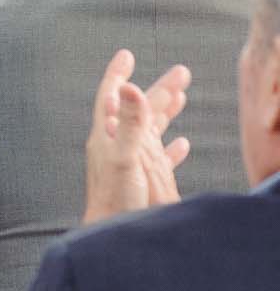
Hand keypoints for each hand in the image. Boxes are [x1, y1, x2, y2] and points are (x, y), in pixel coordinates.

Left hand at [83, 48, 189, 223]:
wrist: (110, 235)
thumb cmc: (115, 198)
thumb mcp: (124, 156)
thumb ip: (129, 123)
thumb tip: (130, 88)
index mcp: (107, 135)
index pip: (112, 97)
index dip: (118, 75)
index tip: (127, 55)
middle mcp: (116, 145)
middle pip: (140, 110)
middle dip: (159, 89)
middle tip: (182, 71)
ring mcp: (128, 163)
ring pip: (151, 131)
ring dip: (166, 113)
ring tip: (182, 95)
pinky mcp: (141, 182)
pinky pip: (159, 159)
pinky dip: (171, 149)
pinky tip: (182, 144)